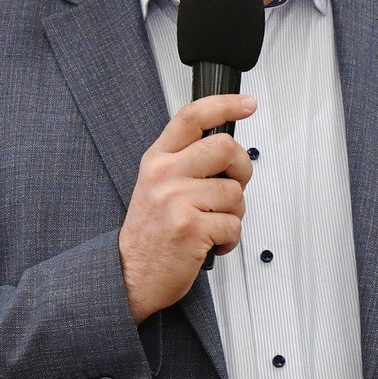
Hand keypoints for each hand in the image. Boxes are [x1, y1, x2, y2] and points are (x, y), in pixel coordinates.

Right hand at [119, 94, 256, 321]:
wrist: (131, 275)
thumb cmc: (150, 233)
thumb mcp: (156, 185)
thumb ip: (185, 162)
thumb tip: (227, 149)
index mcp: (157, 159)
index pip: (191, 118)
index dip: (224, 105)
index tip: (247, 104)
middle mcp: (164, 174)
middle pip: (224, 147)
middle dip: (242, 168)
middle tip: (234, 186)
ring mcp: (176, 200)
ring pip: (234, 191)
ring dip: (234, 213)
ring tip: (214, 224)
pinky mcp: (191, 228)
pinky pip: (233, 224)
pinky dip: (230, 238)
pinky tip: (212, 243)